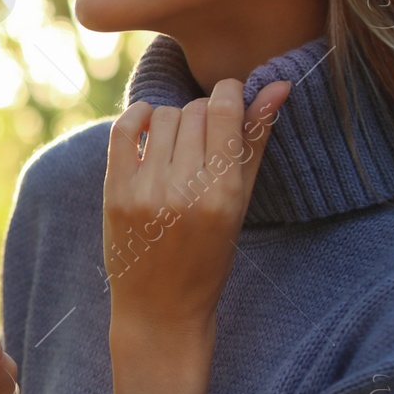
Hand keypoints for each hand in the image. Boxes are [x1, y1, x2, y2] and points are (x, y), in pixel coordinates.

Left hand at [102, 78, 289, 393]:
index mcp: (224, 194)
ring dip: (172, 120)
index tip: (230, 100)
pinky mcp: (115, 194)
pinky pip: (124, 129)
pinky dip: (137, 117)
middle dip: (203, 115)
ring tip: (178, 146)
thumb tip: (277, 85)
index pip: (225, 109)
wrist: (160, 308)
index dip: (230, 93)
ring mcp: (146, 192)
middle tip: (204, 140)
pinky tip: (148, 126)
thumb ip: (256, 141)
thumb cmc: (209, 256)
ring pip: (162, 116)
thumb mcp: (241, 203)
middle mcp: (184, 190)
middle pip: (194, 111)